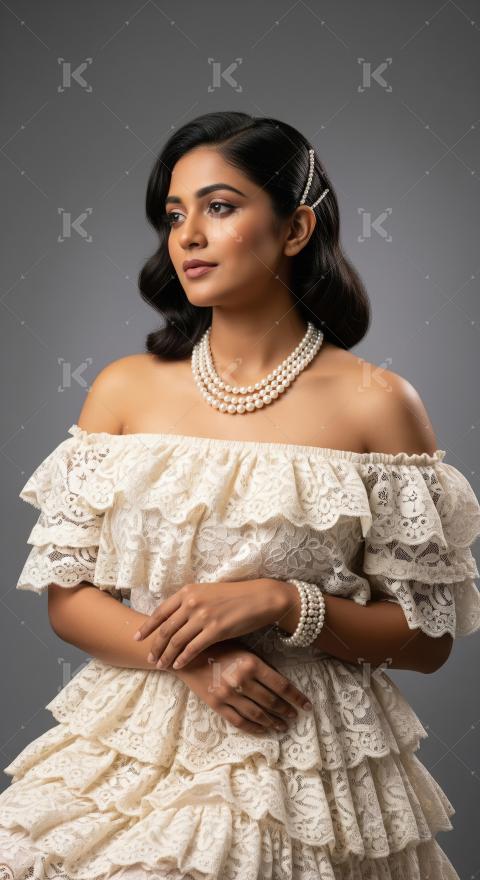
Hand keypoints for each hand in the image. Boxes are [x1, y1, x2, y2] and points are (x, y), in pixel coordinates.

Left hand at [132, 578, 282, 669]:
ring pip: (177, 641)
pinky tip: (178, 665)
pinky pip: (193, 648)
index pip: (160, 611)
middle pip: (166, 629)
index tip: (137, 637)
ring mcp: (204, 616)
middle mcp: (192, 602)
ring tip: (161, 665)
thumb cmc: (234, 596)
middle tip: (149, 657)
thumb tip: (173, 618)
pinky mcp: (216, 630)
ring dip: (166, 655)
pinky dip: (183, 658)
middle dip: (155, 646)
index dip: (147, 627)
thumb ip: (189, 602)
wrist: (259, 598)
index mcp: (188, 591)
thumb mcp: (207, 593)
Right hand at [174, 638, 312, 734]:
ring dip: (273, 722)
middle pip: (271, 701)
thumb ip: (260, 664)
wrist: (185, 654)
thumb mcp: (242, 648)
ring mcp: (228, 695)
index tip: (306, 705)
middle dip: (286, 710)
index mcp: (251, 663)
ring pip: (257, 714)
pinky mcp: (216, 705)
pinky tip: (263, 729)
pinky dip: (253, 727)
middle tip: (295, 716)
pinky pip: (239, 721)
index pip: (281, 685)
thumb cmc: (217, 646)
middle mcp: (241, 680)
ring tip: (283, 726)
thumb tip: (281, 682)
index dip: (296, 697)